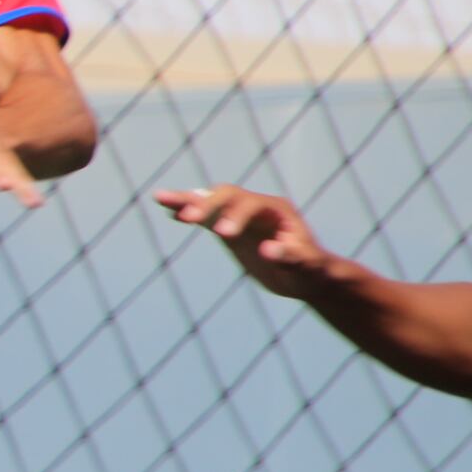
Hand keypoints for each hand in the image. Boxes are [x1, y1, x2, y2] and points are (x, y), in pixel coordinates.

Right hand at [150, 183, 335, 298]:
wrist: (307, 276)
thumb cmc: (312, 271)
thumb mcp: (306, 266)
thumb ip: (291, 257)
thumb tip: (269, 250)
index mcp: (277, 210)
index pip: (250, 204)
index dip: (235, 215)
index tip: (222, 235)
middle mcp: (256, 206)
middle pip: (226, 196)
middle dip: (206, 205)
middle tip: (187, 219)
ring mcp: (240, 215)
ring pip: (211, 200)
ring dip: (187, 200)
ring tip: (160, 197)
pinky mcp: (228, 226)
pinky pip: (205, 215)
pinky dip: (187, 211)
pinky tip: (169, 211)